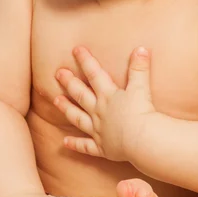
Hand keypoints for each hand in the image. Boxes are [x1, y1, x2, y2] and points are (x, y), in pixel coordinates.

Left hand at [53, 45, 156, 161]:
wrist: (141, 140)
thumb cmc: (141, 112)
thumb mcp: (141, 87)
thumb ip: (139, 68)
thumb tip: (141, 48)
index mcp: (108, 95)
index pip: (95, 73)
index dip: (85, 60)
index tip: (76, 49)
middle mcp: (99, 111)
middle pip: (81, 94)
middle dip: (69, 83)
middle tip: (58, 73)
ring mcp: (98, 130)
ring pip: (78, 118)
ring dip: (67, 109)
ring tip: (56, 101)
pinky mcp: (102, 148)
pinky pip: (86, 146)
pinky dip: (75, 144)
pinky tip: (65, 143)